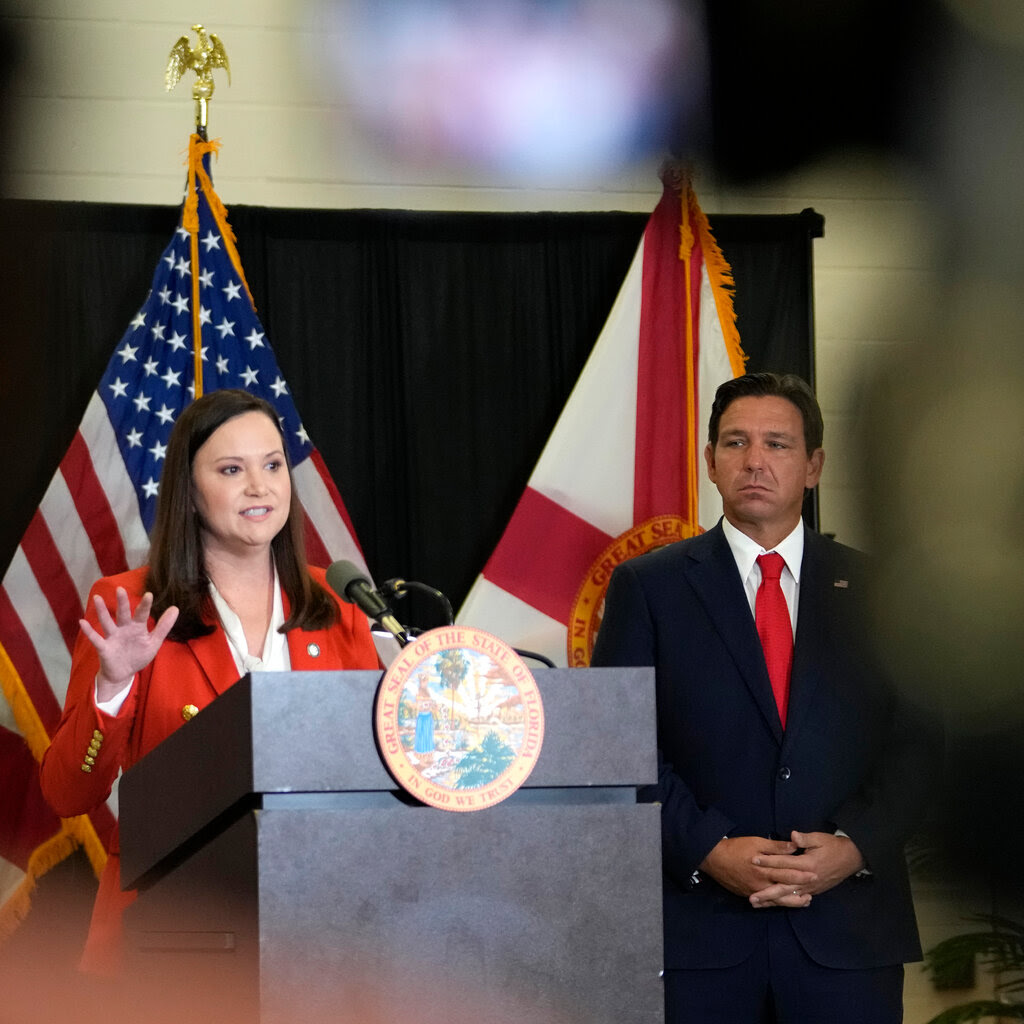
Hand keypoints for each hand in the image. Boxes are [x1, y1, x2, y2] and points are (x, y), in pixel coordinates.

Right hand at [80, 588, 178, 702]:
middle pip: (123, 614)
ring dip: (101, 611)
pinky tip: (82, 621)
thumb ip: (164, 626)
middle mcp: (124, 629)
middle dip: (122, 602)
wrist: (124, 673)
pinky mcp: (104, 648)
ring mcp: (113, 637)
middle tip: (120, 589)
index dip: (145, 605)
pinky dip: (89, 631)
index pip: (142, 614)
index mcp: (137, 627)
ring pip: (107, 622)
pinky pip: (95, 638)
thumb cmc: (138, 655)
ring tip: (97, 598)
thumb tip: (175, 608)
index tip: (149, 594)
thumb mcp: (153, 642)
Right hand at [699, 836, 815, 907]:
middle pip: (784, 891)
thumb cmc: (736, 848)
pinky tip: (782, 902)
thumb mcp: (756, 842)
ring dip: (790, 902)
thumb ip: (776, 847)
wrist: (713, 859)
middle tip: (812, 896)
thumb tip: (794, 846)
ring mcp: (755, 891)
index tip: (815, 875)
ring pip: (776, 900)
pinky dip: (776, 903)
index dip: (802, 875)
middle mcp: (761, 884)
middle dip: (799, 893)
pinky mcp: (748, 894)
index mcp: (765, 870)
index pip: (788, 874)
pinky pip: (766, 901)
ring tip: (803, 902)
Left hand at [749, 830, 864, 906]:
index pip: (784, 863)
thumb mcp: (819, 838)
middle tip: (751, 898)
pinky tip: (774, 905)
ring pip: (789, 896)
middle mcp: (807, 879)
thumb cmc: (833, 846)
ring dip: (773, 900)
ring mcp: (810, 887)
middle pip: (784, 887)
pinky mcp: (813, 891)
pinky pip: (796, 899)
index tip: (753, 860)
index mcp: (807, 864)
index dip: (768, 861)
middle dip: (767, 893)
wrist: (851, 858)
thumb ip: (805, 839)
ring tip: (757, 904)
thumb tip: (793, 836)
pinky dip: (784, 902)